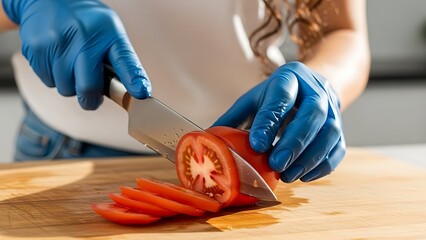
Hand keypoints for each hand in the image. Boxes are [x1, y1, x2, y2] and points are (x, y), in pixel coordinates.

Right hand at [3, 0, 150, 108]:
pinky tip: (57, 60)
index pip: (125, 60)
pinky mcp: (38, 49)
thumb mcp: (109, 32)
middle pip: (88, 87)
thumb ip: (118, 60)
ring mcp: (59, 42)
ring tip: (71, 66)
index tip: (141, 93)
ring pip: (66, 89)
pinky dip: (53, 78)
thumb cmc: (86, 23)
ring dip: (70, 85)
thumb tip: (128, 92)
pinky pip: (48, 82)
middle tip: (91, 98)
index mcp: (109, 33)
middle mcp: (85, 37)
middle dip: (90, 100)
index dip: (134, 79)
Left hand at [213, 61, 345, 182]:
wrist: (313, 85)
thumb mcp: (254, 99)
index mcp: (289, 77)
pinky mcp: (341, 126)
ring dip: (309, 157)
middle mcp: (315, 89)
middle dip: (294, 141)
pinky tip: (305, 175)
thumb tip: (205, 141)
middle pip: (312, 113)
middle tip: (276, 164)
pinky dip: (323, 165)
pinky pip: (338, 147)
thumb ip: (233, 118)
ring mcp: (333, 107)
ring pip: (330, 132)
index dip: (269, 121)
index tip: (256, 145)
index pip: (281, 97)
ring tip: (288, 175)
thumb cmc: (277, 96)